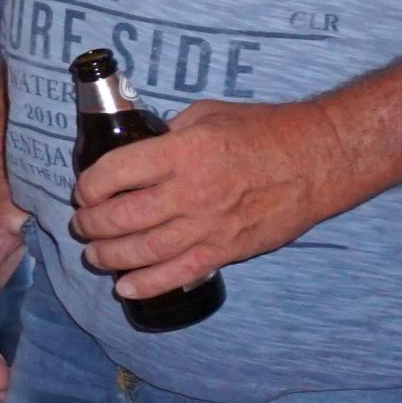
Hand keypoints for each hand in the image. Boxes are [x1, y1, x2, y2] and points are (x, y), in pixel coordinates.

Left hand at [68, 98, 349, 303]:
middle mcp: (190, 192)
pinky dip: (147, 285)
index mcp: (182, 152)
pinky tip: (126, 287)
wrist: (318, 160)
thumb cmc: (266, 131)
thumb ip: (169, 133)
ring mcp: (208, 226)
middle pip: (122, 217)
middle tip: (83, 224)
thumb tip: (140, 150)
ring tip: (95, 254)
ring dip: (110, 256)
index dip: (90, 184)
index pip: (116, 172)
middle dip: (92, 224)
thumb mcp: (208, 115)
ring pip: (143, 250)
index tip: (85, 189)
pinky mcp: (225, 250)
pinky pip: (178, 274)